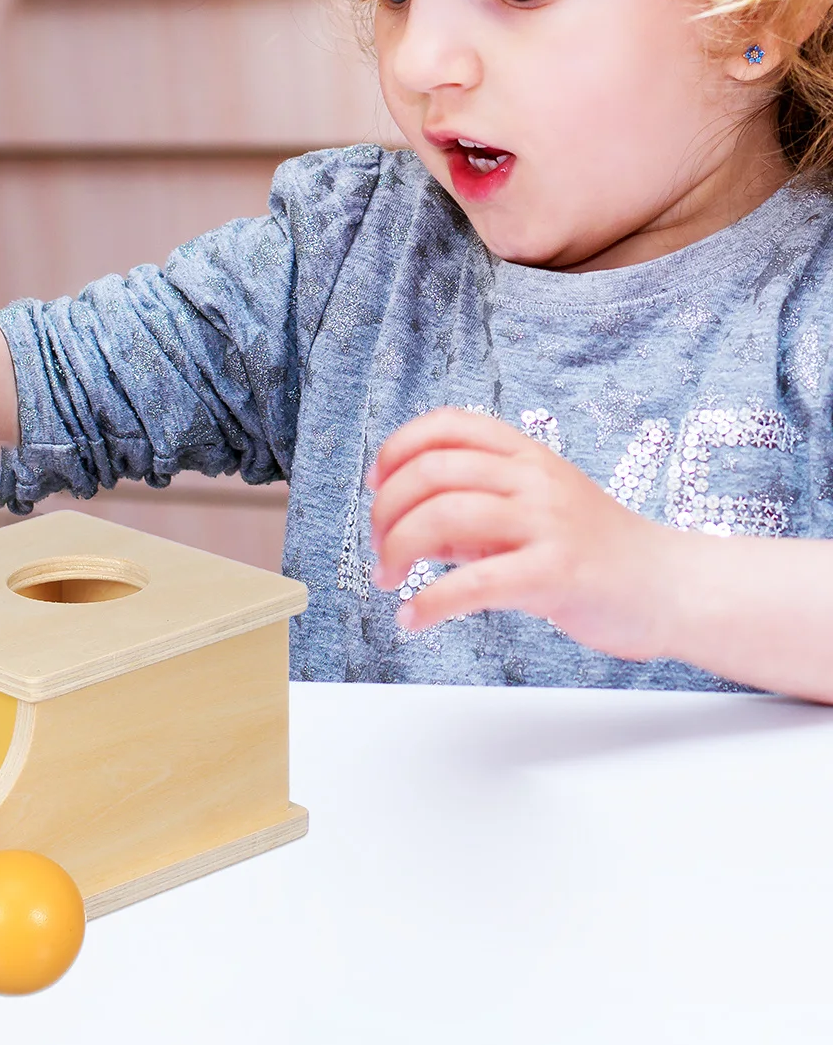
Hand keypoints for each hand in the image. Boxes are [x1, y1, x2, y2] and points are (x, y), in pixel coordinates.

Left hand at [367, 407, 679, 661]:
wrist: (669, 587)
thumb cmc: (591, 551)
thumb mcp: (528, 512)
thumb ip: (469, 513)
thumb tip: (402, 525)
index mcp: (526, 455)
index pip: (448, 425)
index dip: (398, 449)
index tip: (376, 485)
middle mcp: (535, 478)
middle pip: (432, 471)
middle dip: (385, 510)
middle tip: (379, 548)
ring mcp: (548, 523)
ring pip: (444, 517)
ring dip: (396, 550)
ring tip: (387, 579)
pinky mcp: (557, 573)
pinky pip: (474, 584)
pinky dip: (429, 604)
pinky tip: (412, 619)